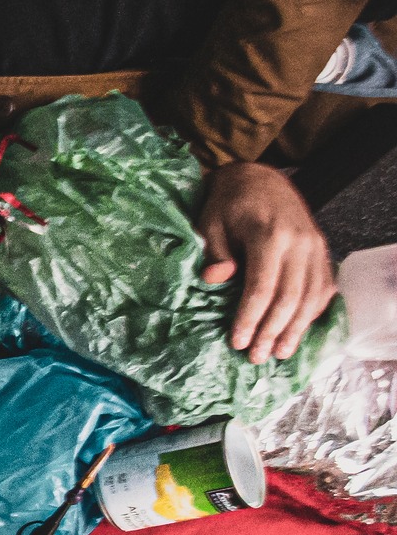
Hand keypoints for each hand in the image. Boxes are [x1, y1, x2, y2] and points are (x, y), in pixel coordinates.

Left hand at [198, 162, 336, 363]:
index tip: (236, 341)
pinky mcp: (322, 251)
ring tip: (279, 353)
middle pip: (289, 298)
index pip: (262, 287)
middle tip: (256, 356)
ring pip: (311, 297)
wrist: (260, 178)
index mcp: (269, 235)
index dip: (249, 318)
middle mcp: (299, 243)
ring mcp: (316, 247)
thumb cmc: (228, 204)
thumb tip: (215, 281)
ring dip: (295, 329)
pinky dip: (313, 312)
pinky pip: (323, 288)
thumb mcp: (210, 223)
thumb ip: (215, 253)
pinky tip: (299, 331)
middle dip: (272, 332)